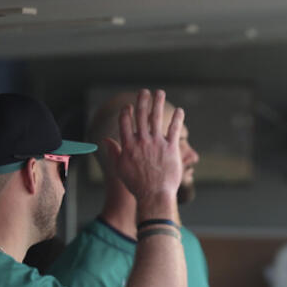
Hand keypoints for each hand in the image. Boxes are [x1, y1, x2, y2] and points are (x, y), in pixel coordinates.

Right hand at [107, 89, 184, 204]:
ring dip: (157, 102)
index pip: (125, 122)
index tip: (129, 106)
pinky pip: (174, 129)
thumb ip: (114, 152)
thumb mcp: (120, 168)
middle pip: (141, 115)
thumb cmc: (136, 184)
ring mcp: (157, 144)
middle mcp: (142, 141)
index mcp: (128, 145)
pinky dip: (177, 118)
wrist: (154, 195)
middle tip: (144, 91)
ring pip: (156, 118)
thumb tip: (106, 140)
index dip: (127, 112)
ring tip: (160, 92)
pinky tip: (179, 110)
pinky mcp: (171, 148)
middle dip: (142, 100)